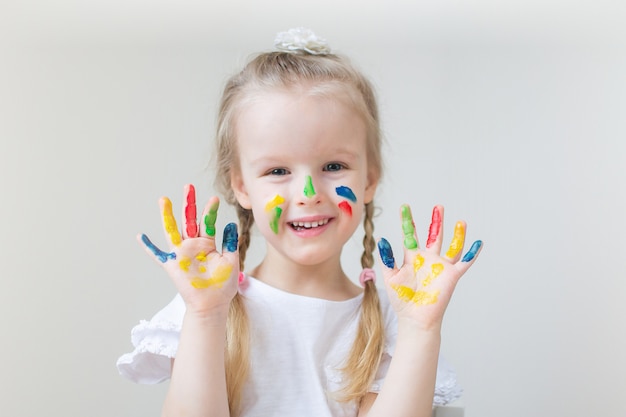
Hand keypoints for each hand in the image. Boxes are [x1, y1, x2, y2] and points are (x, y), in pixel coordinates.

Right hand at [138, 184, 239, 313]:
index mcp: (207, 243)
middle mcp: (193, 245)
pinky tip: (140, 236)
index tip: (214, 199)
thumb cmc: (223, 285)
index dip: (210, 211)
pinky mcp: (172, 265)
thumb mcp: (231, 261)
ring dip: (167, 215)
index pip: (208, 222)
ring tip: (164, 199)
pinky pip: (158, 255)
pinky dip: (149, 246)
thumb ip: (230, 243)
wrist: (212, 305)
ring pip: (172, 230)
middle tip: (188, 186)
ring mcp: (181, 253)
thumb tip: (230, 224)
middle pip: (189, 220)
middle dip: (189, 204)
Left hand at [377, 205, 481, 329]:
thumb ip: (387, 258)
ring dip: (457, 234)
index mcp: (412, 257)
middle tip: (439, 206)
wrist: (414, 318)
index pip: (410, 235)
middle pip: (434, 235)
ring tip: (461, 221)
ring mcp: (440, 267)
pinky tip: (478, 243)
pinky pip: (464, 262)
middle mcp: (428, 259)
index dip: (408, 221)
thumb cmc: (401, 300)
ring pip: (452, 246)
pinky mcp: (451, 276)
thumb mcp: (390, 277)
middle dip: (436, 221)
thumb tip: (382, 239)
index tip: (405, 207)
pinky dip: (472, 253)